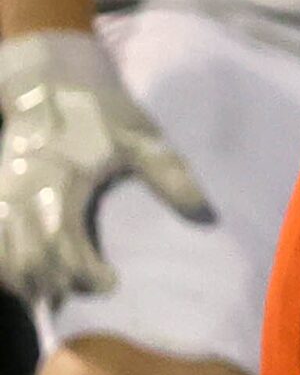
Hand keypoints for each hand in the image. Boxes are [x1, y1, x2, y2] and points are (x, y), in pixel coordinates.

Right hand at [0, 30, 212, 304]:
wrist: (48, 83)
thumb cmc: (100, 112)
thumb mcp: (141, 138)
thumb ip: (171, 176)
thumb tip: (205, 215)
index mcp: (62, 182)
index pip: (63, 245)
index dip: (84, 274)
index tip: (111, 283)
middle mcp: (23, 194)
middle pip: (28, 261)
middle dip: (56, 285)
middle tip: (85, 292)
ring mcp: (2, 196)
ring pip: (3, 258)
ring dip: (28, 283)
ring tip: (60, 292)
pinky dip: (6, 268)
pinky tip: (30, 278)